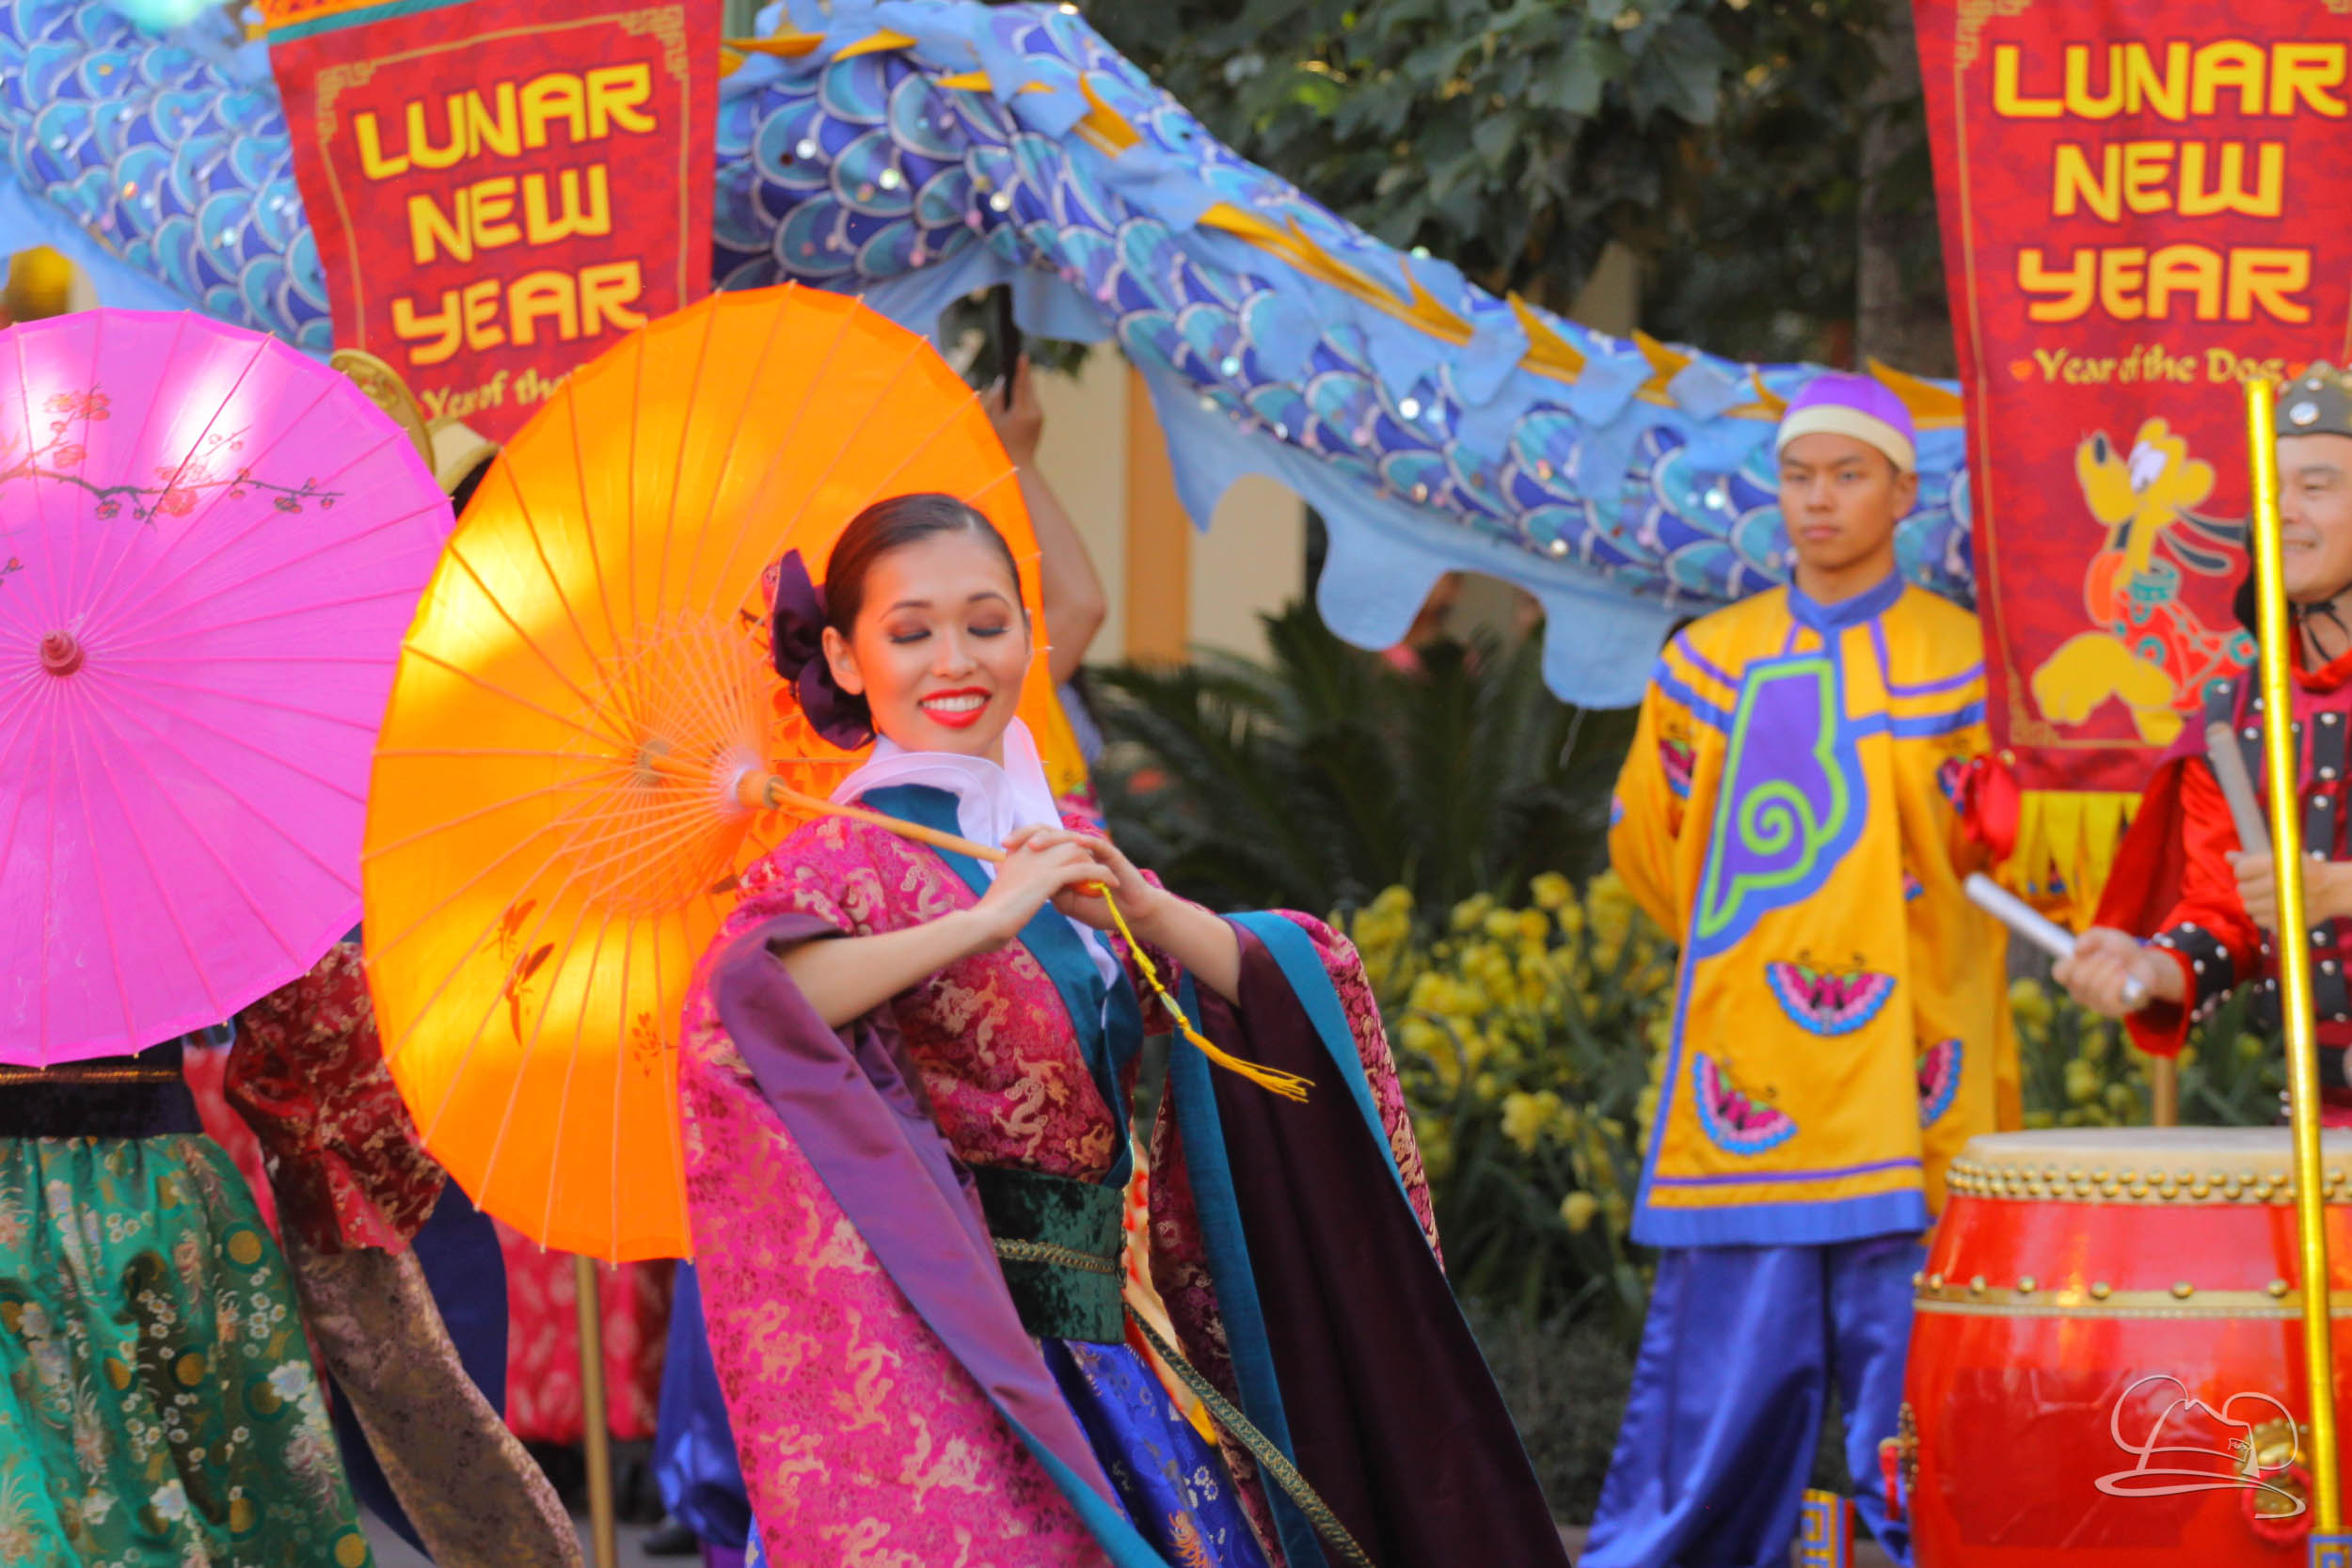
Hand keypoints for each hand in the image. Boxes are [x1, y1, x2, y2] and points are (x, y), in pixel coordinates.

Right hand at [966, 833, 1105, 949]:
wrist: (984, 924)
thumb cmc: (988, 916)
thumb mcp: (1001, 892)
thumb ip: (1013, 884)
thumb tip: (1014, 893)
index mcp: (1016, 853)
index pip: (1043, 835)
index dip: (1061, 844)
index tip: (1076, 857)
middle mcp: (1029, 851)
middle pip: (1064, 840)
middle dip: (1082, 853)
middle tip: (1094, 868)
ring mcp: (1040, 862)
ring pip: (1077, 851)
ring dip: (1094, 863)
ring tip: (1106, 877)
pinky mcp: (1050, 877)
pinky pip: (1084, 869)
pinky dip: (1101, 875)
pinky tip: (1111, 883)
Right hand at [986, 355, 1042, 465]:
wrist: (1019, 465)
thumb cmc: (1001, 443)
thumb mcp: (994, 421)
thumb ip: (997, 400)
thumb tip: (1002, 382)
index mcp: (1021, 412)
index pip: (1022, 385)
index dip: (1022, 369)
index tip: (1022, 355)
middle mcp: (1035, 412)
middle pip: (1028, 387)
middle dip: (1021, 376)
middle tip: (1014, 363)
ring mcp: (1040, 416)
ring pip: (1031, 394)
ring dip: (1022, 388)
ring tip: (1012, 382)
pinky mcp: (1041, 419)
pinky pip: (1032, 403)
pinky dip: (1024, 399)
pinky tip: (1017, 398)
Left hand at [1004, 824, 1155, 933]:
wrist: (1130, 916)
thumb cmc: (1100, 910)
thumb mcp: (1066, 904)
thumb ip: (1050, 891)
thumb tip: (1024, 882)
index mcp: (1064, 859)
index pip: (1038, 844)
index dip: (1019, 844)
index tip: (999, 851)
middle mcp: (1076, 850)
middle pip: (1048, 833)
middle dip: (1026, 835)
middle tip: (1007, 843)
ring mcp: (1093, 850)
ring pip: (1067, 836)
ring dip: (1049, 838)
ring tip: (1033, 845)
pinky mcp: (1110, 854)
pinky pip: (1095, 843)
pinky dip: (1082, 842)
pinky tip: (1070, 844)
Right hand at [2053, 926, 2180, 1016]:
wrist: (2145, 964)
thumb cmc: (2120, 950)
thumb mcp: (2106, 936)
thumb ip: (2090, 937)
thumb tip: (2077, 950)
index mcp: (2071, 974)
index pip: (2059, 973)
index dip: (2070, 962)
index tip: (2084, 952)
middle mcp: (2079, 991)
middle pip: (2078, 979)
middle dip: (2096, 963)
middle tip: (2110, 956)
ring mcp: (2095, 1003)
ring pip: (2094, 989)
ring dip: (2109, 971)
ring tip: (2120, 964)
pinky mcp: (2112, 1010)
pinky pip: (2108, 1000)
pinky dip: (2116, 984)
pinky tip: (2124, 976)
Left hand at [2235, 851, 2351, 929]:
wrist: (2331, 890)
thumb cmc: (2303, 870)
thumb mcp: (2282, 857)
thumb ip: (2252, 858)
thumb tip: (2228, 857)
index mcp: (2281, 864)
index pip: (2242, 869)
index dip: (2242, 871)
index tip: (2249, 871)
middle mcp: (2283, 884)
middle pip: (2243, 890)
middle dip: (2247, 887)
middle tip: (2259, 885)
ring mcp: (2285, 904)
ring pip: (2249, 907)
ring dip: (2254, 902)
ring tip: (2267, 896)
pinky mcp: (2287, 921)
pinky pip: (2259, 920)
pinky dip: (2263, 914)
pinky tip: (2274, 906)